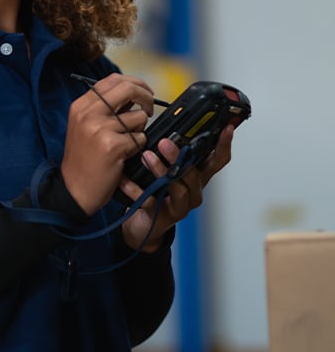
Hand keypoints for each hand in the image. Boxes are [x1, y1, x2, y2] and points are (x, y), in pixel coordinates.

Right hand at [61, 73, 154, 215]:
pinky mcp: (112, 146)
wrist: (73, 189)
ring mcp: (99, 128)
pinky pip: (140, 138)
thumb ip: (105, 108)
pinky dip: (138, 147)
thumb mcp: (85, 126)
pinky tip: (124, 156)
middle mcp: (88, 113)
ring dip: (140, 130)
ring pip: (138, 117)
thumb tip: (134, 94)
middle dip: (146, 97)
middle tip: (149, 109)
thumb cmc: (83, 159)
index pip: (113, 79)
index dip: (135, 83)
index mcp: (81, 105)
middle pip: (128, 89)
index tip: (145, 92)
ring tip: (127, 143)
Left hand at [119, 123, 235, 251]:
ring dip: (161, 170)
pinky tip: (125, 180)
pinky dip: (136, 190)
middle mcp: (193, 190)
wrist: (141, 224)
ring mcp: (181, 205)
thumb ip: (169, 151)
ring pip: (178, 187)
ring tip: (146, 157)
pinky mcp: (165, 216)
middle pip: (195, 172)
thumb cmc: (155, 192)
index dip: (224, 144)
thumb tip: (166, 128)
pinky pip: (152, 201)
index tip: (226, 127)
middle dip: (180, 156)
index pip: (217, 159)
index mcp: (197, 175)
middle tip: (164, 142)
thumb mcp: (165, 168)